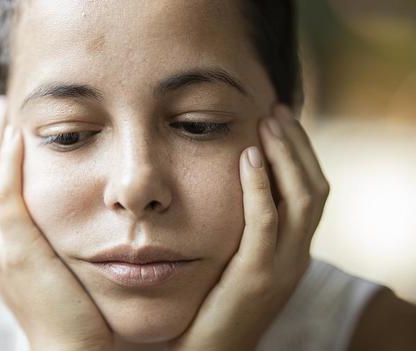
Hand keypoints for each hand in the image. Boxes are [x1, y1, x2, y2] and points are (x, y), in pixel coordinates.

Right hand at [0, 96, 111, 350]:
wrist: (73, 350)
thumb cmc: (77, 312)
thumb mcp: (62, 268)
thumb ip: (60, 240)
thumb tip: (81, 214)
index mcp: (3, 247)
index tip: (9, 127)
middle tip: (1, 109)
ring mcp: (0, 248)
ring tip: (4, 111)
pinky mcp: (17, 252)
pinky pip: (3, 196)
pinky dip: (4, 163)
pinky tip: (17, 136)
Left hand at [169, 105, 329, 350]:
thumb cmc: (214, 302)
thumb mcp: (237, 259)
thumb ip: (245, 228)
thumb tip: (234, 184)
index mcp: (293, 250)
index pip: (310, 192)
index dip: (300, 154)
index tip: (279, 119)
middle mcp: (296, 256)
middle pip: (313, 188)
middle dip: (297, 146)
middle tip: (275, 111)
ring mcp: (281, 267)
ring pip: (300, 199)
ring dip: (285, 155)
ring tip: (267, 122)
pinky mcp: (255, 277)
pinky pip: (265, 222)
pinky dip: (260, 185)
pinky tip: (247, 156)